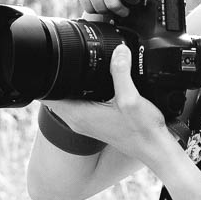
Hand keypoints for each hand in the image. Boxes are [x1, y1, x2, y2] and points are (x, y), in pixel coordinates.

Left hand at [42, 45, 178, 170]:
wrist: (154, 148)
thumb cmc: (142, 130)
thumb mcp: (131, 98)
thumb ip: (121, 73)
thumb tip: (118, 51)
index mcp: (80, 115)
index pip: (48, 97)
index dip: (46, 79)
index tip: (50, 63)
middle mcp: (79, 121)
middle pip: (55, 97)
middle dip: (57, 79)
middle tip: (64, 59)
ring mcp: (86, 123)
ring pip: (67, 100)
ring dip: (68, 86)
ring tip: (76, 68)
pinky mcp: (95, 123)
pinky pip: (80, 105)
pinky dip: (81, 93)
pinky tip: (93, 83)